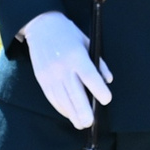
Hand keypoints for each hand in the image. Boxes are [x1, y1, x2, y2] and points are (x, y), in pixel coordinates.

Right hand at [21, 9, 112, 127]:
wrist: (42, 26)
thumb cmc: (68, 34)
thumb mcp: (88, 42)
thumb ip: (99, 63)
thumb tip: (108, 80)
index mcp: (76, 56)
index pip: (89, 76)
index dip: (98, 90)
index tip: (106, 99)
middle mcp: (62, 67)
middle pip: (74, 93)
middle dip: (83, 111)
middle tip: (90, 122)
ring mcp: (50, 75)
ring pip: (62, 100)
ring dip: (72, 114)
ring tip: (81, 123)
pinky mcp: (42, 79)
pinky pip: (52, 98)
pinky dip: (62, 108)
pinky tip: (69, 114)